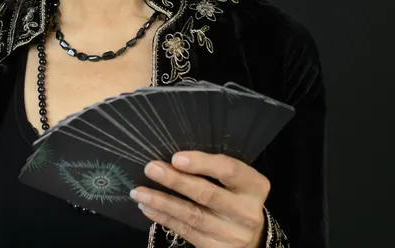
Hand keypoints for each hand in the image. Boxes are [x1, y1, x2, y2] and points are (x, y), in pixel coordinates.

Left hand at [129, 151, 269, 247]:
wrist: (252, 238)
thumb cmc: (237, 197)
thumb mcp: (237, 181)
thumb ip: (215, 170)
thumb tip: (175, 159)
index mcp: (255, 186)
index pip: (229, 170)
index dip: (202, 163)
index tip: (175, 157)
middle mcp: (247, 212)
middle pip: (207, 194)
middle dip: (176, 181)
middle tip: (151, 168)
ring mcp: (232, 234)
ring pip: (192, 216)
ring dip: (162, 202)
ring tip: (139, 192)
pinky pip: (185, 231)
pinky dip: (164, 218)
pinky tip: (148, 208)